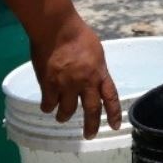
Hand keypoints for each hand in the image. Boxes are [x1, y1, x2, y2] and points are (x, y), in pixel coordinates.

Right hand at [32, 15, 119, 138]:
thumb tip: (94, 79)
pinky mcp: (49, 84)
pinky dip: (48, 106)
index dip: (113, 113)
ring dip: (64, 116)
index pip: (111, 97)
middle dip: (91, 126)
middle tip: (89, 135)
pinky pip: (48, 104)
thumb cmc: (77, 34)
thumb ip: (96, 69)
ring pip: (66, 111)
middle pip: (91, 110)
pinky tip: (47, 105)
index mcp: (99, 73)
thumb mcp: (96, 52)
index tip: (115, 126)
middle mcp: (85, 82)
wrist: (56, 28)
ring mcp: (66, 85)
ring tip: (61, 117)